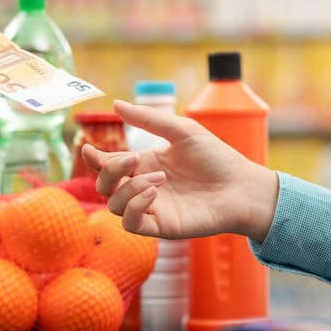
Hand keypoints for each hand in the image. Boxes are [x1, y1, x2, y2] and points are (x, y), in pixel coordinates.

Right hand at [81, 100, 278, 240]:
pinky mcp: (160, 227)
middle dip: (110, 171)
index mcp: (144, 165)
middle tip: (133, 159)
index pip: (107, 165)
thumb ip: (147, 119)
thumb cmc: (216, 158)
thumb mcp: (181, 130)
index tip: (88, 148)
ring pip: (113, 206)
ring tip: (157, 178)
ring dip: (127, 189)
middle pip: (104, 186)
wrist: (242, 186)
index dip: (93, 159)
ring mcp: (150, 209)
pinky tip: (152, 193)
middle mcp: (142, 188)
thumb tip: (115, 103)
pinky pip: (131, 223)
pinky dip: (134, 207)